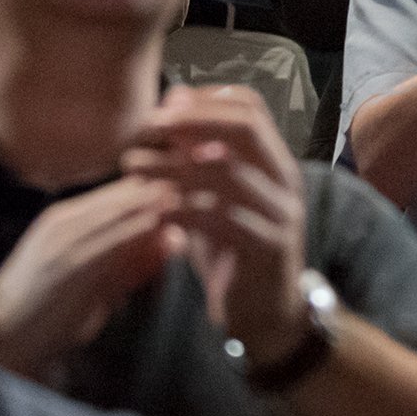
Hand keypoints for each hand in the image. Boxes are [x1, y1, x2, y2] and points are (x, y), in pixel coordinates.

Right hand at [0, 179, 180, 376]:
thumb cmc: (46, 312)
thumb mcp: (92, 280)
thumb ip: (131, 262)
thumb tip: (175, 243)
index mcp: (66, 218)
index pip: (122, 189)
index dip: (161, 184)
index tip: (199, 181)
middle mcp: (65, 221)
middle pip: (124, 193)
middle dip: (165, 186)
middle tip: (207, 180)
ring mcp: (64, 241)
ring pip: (118, 212)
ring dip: (156, 203)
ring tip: (194, 195)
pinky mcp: (67, 265)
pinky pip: (107, 242)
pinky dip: (135, 232)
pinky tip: (162, 226)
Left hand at [123, 85, 310, 363]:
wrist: (268, 316)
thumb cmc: (234, 254)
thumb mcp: (214, 201)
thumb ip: (197, 160)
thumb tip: (171, 105)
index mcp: (275, 161)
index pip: (250, 106)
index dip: (206, 99)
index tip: (163, 106)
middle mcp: (285, 180)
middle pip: (247, 126)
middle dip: (194, 119)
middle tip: (149, 127)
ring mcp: (281, 213)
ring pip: (228, 172)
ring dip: (173, 165)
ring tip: (132, 165)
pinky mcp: (268, 247)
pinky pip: (223, 218)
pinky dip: (184, 208)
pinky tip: (154, 209)